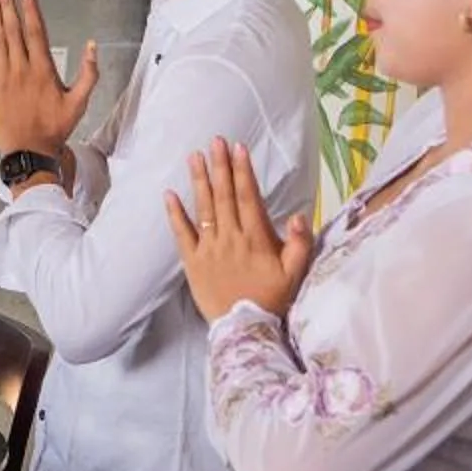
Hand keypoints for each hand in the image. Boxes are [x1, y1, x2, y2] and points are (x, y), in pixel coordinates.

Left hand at [0, 0, 97, 159]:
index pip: (35, 32)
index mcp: (43, 70)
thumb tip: (93, 46)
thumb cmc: (54, 128)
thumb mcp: (79, 103)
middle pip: (12, 29)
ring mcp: (4, 76)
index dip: (29, 9)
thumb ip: (89, 74)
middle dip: (7, 5)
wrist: (28, 150)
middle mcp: (21, 69)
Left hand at [165, 137, 315, 323]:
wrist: (244, 329)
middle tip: (215, 141)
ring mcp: (209, 249)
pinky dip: (175, 214)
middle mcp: (231, 238)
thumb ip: (300, 244)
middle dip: (220, 166)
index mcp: (256, 238)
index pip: (248, 197)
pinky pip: (181, 234)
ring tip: (195, 157)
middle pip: (224, 196)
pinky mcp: (192, 262)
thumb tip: (301, 216)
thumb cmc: (272, 299)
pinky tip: (169, 194)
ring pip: (204, 209)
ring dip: (200, 181)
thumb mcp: (295, 273)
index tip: (238, 149)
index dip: (243, 172)